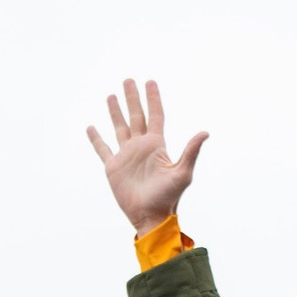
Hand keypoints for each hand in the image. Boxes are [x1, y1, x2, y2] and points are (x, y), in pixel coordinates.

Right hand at [87, 77, 206, 235]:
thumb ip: (191, 152)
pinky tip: (91, 128)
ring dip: (115, 112)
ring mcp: (126, 156)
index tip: (150, 82)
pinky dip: (96, 138)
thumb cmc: (169, 197)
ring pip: (119, 128)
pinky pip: (102, 149)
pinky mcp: (113, 167)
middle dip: (132, 98)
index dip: (153, 98)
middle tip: (128, 80)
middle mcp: (141, 147)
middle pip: (136, 116)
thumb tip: (205, 132)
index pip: (155, 115)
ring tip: (111, 96)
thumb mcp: (182, 173)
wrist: (151, 216)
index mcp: (156, 145)